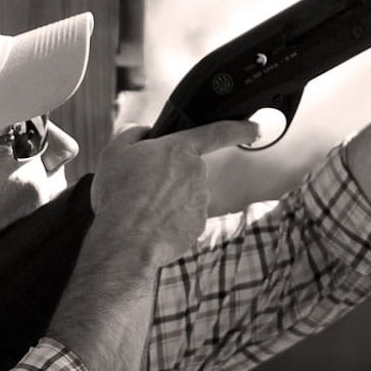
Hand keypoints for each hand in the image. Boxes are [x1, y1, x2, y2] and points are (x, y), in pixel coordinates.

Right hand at [89, 120, 258, 264]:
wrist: (126, 241)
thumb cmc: (119, 195)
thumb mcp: (115, 152)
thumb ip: (133, 133)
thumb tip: (143, 133)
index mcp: (180, 150)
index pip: (219, 132)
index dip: (241, 128)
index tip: (255, 129)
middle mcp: (196, 173)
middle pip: (187, 169)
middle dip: (168, 176)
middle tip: (141, 187)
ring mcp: (200, 201)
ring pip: (185, 195)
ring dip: (167, 200)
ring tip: (141, 209)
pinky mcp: (197, 226)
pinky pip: (184, 217)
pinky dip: (169, 220)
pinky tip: (150, 224)